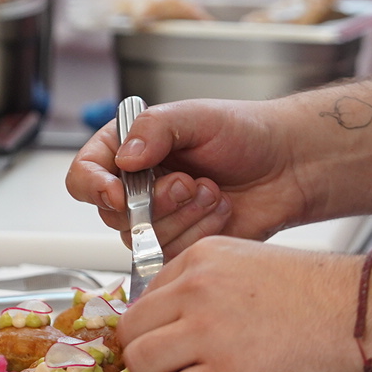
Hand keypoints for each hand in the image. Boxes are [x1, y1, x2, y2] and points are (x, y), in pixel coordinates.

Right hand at [66, 99, 312, 256]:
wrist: (288, 165)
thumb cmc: (245, 133)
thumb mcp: (196, 116)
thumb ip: (154, 128)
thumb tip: (123, 158)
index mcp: (128, 149)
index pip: (83, 175)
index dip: (94, 188)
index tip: (120, 194)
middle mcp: (135, 186)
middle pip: (112, 214)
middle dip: (155, 202)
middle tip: (189, 181)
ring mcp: (158, 219)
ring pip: (143, 239)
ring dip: (185, 216)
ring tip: (213, 191)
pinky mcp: (181, 245)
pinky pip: (171, 255)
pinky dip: (200, 233)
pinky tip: (220, 210)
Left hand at [120, 237, 363, 371]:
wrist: (363, 313)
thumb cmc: (319, 295)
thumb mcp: (249, 264)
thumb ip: (206, 285)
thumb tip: (174, 319)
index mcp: (201, 258)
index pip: (143, 297)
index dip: (154, 328)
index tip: (167, 343)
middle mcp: (196, 289)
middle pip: (131, 330)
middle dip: (145, 356)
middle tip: (170, 369)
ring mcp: (208, 331)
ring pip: (142, 364)